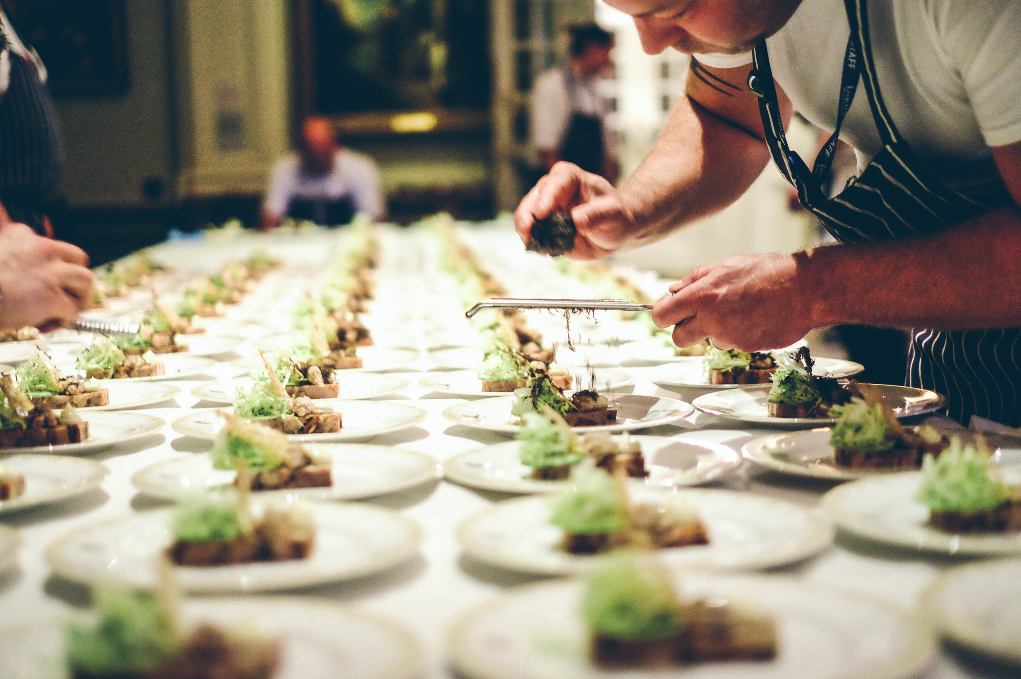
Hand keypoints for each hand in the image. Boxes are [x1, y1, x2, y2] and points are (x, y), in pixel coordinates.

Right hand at [0, 221, 94, 331]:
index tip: (46, 279)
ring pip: (86, 281)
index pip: (53, 245)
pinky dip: (63, 320)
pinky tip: (44, 325)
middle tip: (66, 294)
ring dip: (77, 297)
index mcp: (21, 234)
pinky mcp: (51, 297)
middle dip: (75, 278)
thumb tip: (2, 209)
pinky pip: (73, 310)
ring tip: (61, 310)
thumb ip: (3, 231)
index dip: (54, 265)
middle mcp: (41, 248)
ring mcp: (49, 273)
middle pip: (79, 258)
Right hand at [514, 161, 634, 259]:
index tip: (541, 213)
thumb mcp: (614, 213)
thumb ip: (598, 214)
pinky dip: (533, 242)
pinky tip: (542, 251)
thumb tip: (577, 220)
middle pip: (534, 198)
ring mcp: (546, 209)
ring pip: (526, 216)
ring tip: (532, 244)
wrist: (614, 232)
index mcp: (570, 178)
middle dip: (527, 215)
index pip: (556, 182)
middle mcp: (553, 190)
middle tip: (527, 229)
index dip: (547, 196)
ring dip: (526, 231)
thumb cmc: (616, 216)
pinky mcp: (543, 227)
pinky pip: (531, 234)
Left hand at [652, 252, 816, 351]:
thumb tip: (673, 291)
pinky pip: (732, 344)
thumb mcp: (727, 265)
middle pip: (678, 338)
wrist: (806, 289)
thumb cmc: (767, 272)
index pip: (661, 316)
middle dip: (685, 329)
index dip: (664, 315)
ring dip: (717, 330)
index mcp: (702, 296)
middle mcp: (711, 320)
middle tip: (701, 316)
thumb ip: (696, 279)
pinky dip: (739, 334)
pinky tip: (755, 318)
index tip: (670, 313)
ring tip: (741, 310)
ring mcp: (729, 337)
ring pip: (709, 340)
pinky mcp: (746, 348)